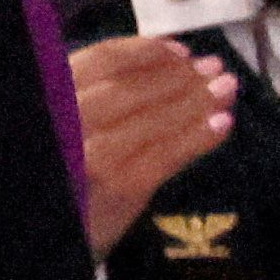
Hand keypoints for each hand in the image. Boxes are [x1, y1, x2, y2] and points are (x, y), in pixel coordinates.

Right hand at [70, 35, 235, 251]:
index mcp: (54, 99)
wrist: (62, 227)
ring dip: (195, 101)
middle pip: (130, 88)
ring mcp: (90, 156)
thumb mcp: (78, 125)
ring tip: (225, 89)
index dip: (145, 52)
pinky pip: (165, 156)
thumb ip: (107, 95)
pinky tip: (222, 124)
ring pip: (151, 119)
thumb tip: (173, 61)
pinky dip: (197, 137)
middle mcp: (66, 123)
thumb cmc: (75, 172)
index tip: (180, 51)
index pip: (99, 62)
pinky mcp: (118, 188)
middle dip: (177, 75)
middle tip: (213, 68)